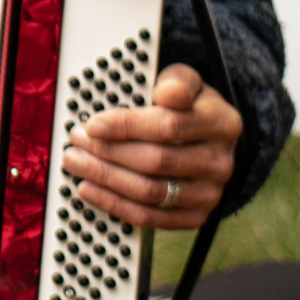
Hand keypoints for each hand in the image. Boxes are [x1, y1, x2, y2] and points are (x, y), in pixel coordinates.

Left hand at [62, 62, 239, 230]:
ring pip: (150, 192)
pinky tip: (91, 189)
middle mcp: (220, 163)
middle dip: (109, 152)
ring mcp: (210, 194)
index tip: (93, 124)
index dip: (127, 126)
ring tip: (77, 162)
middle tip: (78, 142)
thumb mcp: (189, 84)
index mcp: (222, 124)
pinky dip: (115, 204)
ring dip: (106, 178)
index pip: (170, 127)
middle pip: (157, 161)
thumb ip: (178, 82)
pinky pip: (149, 218)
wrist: (211, 143)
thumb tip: (167, 92)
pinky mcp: (196, 217)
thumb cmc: (192, 109)